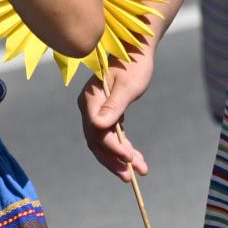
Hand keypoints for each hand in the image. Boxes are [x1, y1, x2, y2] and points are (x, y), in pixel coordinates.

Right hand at [79, 45, 155, 179]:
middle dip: (113, 160)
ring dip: (119, 158)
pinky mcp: (106, 112)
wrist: (137, 50)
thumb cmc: (134, 64)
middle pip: (96, 140)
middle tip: (130, 177)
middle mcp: (89, 107)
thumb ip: (114, 106)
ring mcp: (96, 110)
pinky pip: (111, 135)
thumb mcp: (128, 86)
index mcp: (91, 99)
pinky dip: (122, 148)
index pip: (96, 130)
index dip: (112, 147)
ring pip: (103, 141)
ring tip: (138, 172)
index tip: (130, 158)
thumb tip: (99, 125)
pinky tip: (135, 158)